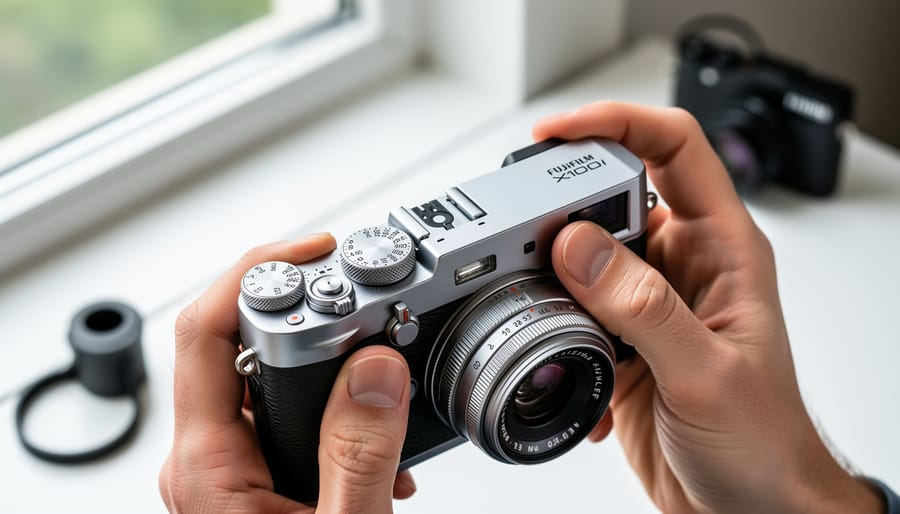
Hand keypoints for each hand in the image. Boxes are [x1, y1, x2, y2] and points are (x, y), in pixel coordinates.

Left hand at [159, 233, 416, 512]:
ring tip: (386, 367)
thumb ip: (359, 455)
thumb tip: (377, 369)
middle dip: (312, 313)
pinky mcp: (254, 476)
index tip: (318, 253)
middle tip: (368, 302)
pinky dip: (337, 404)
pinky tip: (379, 431)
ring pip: (271, 375)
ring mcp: (228, 466)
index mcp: (206, 466)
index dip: (257, 273)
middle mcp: (206, 459)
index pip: (206, 331)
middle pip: (242, 342)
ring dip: (332, 363)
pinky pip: (287, 411)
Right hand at [535, 102, 884, 512]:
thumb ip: (642, 308)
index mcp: (722, 250)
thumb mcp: (706, 373)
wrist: (751, 510)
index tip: (556, 133)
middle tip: (522, 226)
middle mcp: (683, 267)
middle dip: (563, 204)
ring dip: (549, 272)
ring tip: (527, 293)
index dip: (615, 122)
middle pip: (612, 196)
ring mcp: (648, 303)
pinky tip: (562, 359)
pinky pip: (569, 308)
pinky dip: (551, 325)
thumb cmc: (765, 443)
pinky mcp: (621, 339)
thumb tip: (576, 246)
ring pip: (583, 254)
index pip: (673, 148)